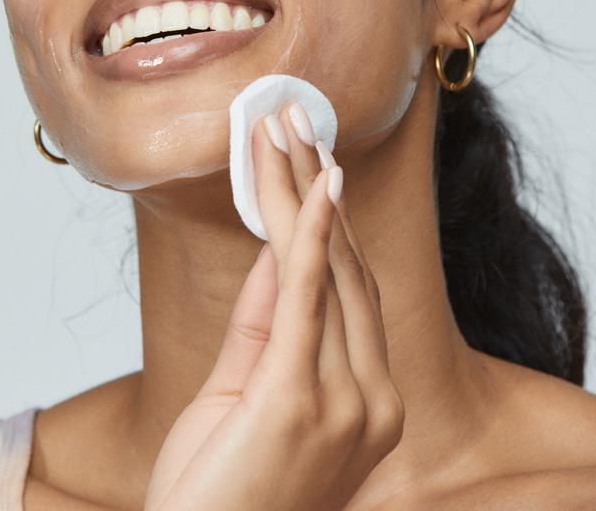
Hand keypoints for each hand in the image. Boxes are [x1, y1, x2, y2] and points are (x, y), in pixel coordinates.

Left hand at [144, 102, 404, 510]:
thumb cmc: (221, 492)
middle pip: (348, 268)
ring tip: (283, 130)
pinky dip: (311, 231)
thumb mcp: (247, 392)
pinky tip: (311, 180)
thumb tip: (279, 247)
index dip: (332, 221)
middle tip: (296, 122)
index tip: (315, 162)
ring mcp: (348, 402)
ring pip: (329, 270)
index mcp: (371, 402)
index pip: (352, 291)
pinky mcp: (303, 399)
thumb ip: (270, 319)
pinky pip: (310, 296)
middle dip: (318, 187)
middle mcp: (374, 399)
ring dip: (303, 191)